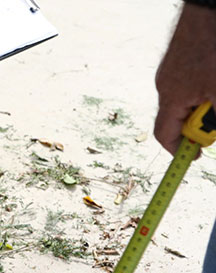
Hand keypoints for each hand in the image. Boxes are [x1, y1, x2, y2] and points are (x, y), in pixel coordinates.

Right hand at [155, 4, 215, 153]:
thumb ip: (215, 119)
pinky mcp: (182, 58)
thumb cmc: (211, 48)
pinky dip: (204, 88)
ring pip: (187, 98)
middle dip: (198, 123)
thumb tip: (211, 138)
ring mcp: (172, 70)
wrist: (207, 11)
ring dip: (204, 103)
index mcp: (170, 98)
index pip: (164, 135)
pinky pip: (190, 82)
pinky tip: (213, 79)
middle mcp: (166, 85)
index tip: (196, 157)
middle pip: (178, 117)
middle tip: (215, 119)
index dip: (178, 150)